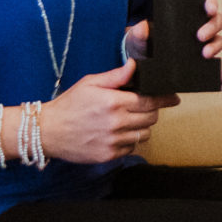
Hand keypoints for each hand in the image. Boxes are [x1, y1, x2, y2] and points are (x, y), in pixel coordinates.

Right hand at [39, 57, 164, 162]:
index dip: (164, 99)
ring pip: (144, 135)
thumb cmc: (69, 104)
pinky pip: (131, 148)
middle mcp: (116, 124)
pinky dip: (129, 140)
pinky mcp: (108, 155)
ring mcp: (113, 142)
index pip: (150, 101)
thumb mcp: (90, 83)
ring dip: (141, 126)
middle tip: (143, 106)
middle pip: (151, 118)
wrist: (48, 131)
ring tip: (128, 119)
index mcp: (113, 102)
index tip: (173, 98)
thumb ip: (116, 76)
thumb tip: (135, 66)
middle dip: (152, 111)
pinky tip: (117, 133)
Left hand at [120, 0, 221, 89]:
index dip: (211, 3)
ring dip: (215, 46)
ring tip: (205, 54)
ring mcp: (203, 44)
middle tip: (200, 36)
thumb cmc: (144, 45)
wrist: (143, 66)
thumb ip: (139, 33)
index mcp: (187, 14)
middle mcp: (199, 26)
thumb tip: (142, 26)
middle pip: (216, 21)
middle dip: (212, 27)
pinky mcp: (203, 62)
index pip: (205, 2)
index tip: (209, 8)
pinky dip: (220, 72)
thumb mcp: (138, 39)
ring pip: (218, 40)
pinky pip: (216, 66)